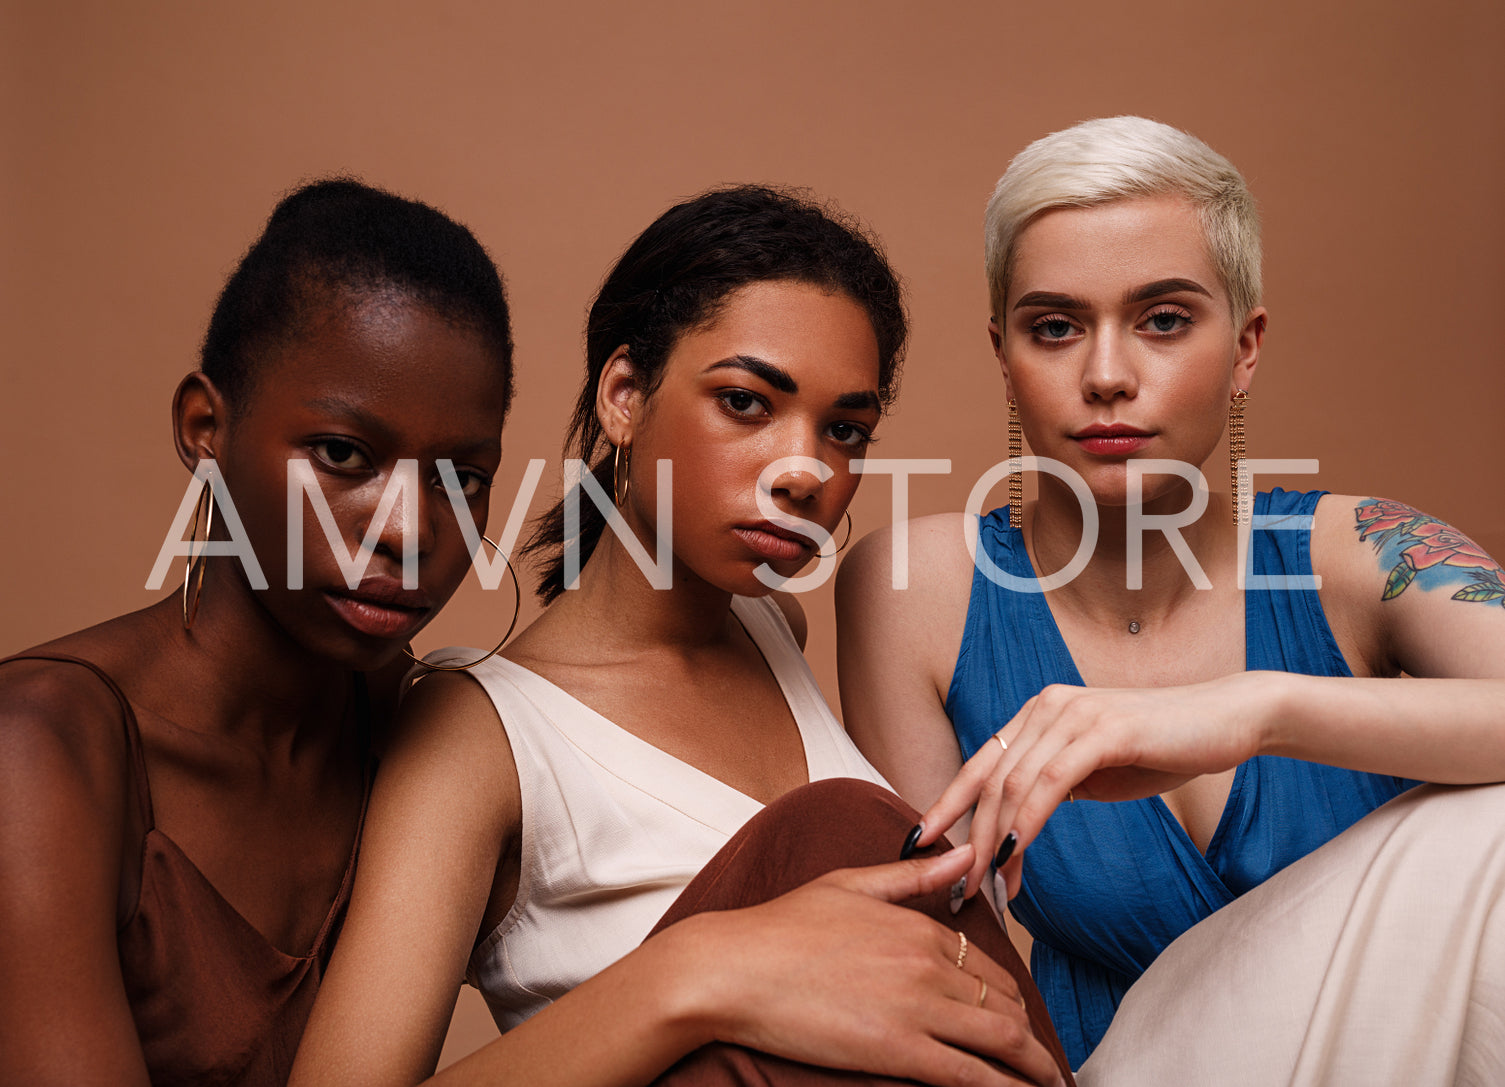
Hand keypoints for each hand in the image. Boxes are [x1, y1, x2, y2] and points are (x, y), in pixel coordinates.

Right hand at [686, 844, 1064, 1086]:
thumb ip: (914, 876)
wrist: (732, 968)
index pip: (990, 967)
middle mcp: (927, 964)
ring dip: (1034, 1068)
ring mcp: (916, 1008)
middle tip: (1042, 1066)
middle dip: (1031, 1040)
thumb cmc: (780, 927)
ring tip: (1048, 1086)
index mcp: (918, 927)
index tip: (1022, 1022)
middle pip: (1005, 1006)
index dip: (1013, 1000)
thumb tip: (966, 857)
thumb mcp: (850, 884)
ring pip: (1001, 1041)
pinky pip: (970, 1075)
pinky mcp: (898, 1050)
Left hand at [919, 674, 1268, 900]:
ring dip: (996, 840)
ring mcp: (1073, 714)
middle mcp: (1046, 706)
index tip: (919, 844)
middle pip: (989, 779)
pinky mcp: (1102, 730)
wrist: (1226, 720)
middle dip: (969, 837)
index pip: (979, 764)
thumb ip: (1054, 785)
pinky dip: (1028, 822)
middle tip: (960, 887)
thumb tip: (1016, 826)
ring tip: (990, 886)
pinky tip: (1016, 855)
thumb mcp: (1095, 769)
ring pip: (1013, 784)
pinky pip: (1051, 782)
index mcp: (1039, 714)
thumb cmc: (1163, 747)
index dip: (946, 805)